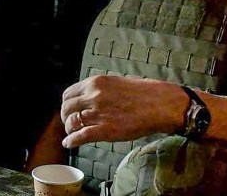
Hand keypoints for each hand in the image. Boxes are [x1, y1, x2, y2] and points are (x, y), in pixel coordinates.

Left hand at [59, 76, 184, 148]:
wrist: (160, 104)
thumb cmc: (142, 93)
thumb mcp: (115, 83)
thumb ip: (98, 90)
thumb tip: (86, 99)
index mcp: (95, 82)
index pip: (68, 94)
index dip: (66, 104)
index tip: (69, 110)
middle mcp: (93, 96)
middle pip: (66, 108)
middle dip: (65, 117)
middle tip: (69, 123)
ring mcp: (98, 113)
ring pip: (71, 122)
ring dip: (69, 130)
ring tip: (71, 134)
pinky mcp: (105, 130)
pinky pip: (80, 136)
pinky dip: (71, 141)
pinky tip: (69, 144)